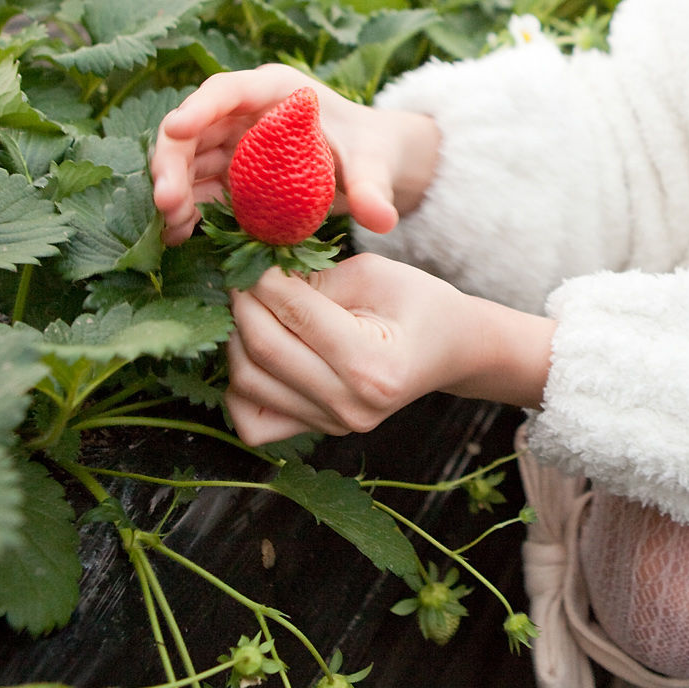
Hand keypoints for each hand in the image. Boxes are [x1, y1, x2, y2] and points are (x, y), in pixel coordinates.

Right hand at [150, 65, 438, 245]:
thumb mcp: (374, 165)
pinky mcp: (230, 174)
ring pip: (188, 161)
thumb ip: (372, 188)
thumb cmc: (371, 150)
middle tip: (166, 202)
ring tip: (172, 228)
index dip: (199, 107)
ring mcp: (233, 143)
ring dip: (174, 192)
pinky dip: (187, 211)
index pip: (228, 90)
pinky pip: (199, 190)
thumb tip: (381, 219)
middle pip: (194, 128)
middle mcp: (245, 112)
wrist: (370, 166)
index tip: (177, 128)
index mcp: (276, 90)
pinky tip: (179, 237)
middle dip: (172, 162)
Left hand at [224, 255, 554, 445]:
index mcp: (372, 366)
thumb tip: (256, 279)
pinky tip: (258, 354)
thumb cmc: (419, 303)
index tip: (253, 256)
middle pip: (263, 351)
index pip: (295, 316)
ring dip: (237, 338)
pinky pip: (253, 422)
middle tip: (243, 275)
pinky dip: (242, 388)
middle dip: (243, 304)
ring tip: (252, 308)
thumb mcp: (374, 273)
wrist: (451, 348)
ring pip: (247, 384)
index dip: (263, 280)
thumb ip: (314, 280)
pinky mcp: (320, 431)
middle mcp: (350, 405)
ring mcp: (334, 425)